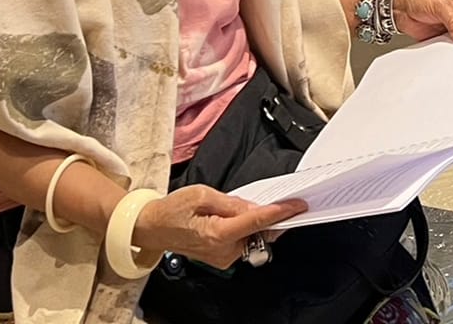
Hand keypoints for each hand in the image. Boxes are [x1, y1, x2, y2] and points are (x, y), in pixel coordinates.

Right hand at [132, 185, 308, 269]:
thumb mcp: (202, 194)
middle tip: (267, 200)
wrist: (153, 228)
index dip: (280, 212)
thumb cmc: (173, 209)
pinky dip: (246, 228)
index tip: (299, 205)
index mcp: (218, 234)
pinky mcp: (222, 258)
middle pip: (258, 231)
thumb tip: (254, 206)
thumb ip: (231, 202)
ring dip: (254, 221)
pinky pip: (243, 241)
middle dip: (267, 215)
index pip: (257, 221)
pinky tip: (234, 217)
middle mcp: (223, 251)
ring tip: (235, 207)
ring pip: (252, 236)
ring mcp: (223, 258)